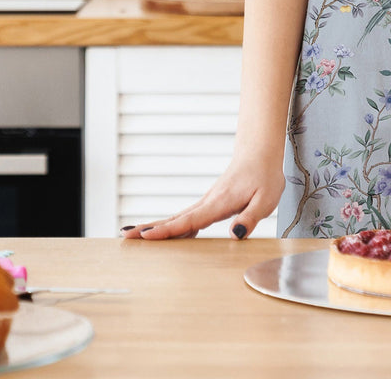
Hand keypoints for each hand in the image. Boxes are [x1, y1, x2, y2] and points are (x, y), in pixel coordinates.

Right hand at [120, 152, 283, 240]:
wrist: (260, 153)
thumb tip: (235, 235)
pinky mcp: (209, 203)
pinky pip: (186, 216)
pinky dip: (171, 225)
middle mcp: (208, 201)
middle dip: (150, 228)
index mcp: (220, 202)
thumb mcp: (266, 199)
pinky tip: (161, 234)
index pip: (190, 219)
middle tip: (125, 237)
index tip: (146, 236)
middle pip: (175, 218)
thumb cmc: (264, 175)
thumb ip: (250, 217)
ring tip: (133, 237)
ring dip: (156, 226)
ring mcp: (206, 202)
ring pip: (177, 217)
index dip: (168, 230)